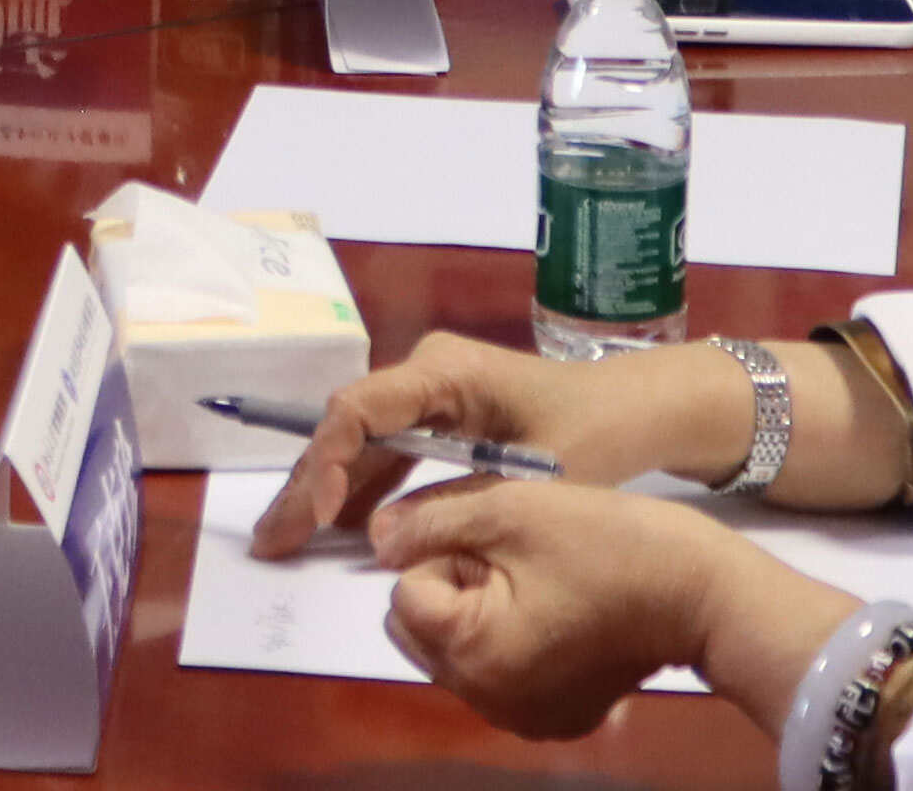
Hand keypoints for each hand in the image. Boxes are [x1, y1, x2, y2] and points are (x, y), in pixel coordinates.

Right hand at [250, 333, 755, 553]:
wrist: (640, 409)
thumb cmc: (598, 432)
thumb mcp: (535, 478)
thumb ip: (458, 502)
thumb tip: (384, 537)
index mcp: (446, 370)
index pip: (362, 408)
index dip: (331, 461)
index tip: (322, 515)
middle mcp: (425, 372)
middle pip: (347, 427)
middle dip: (309, 485)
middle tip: (272, 542)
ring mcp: (427, 395)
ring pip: (357, 443)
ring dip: (323, 492)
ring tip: (280, 542)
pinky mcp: (435, 419)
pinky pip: (383, 452)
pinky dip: (356, 491)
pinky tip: (327, 529)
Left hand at [367, 477, 845, 743]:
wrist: (701, 593)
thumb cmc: (609, 543)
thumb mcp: (510, 509)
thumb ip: (430, 521)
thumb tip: (376, 539)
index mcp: (473, 653)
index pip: (404, 592)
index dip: (444, 553)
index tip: (500, 541)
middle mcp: (486, 701)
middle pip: (419, 629)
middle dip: (450, 587)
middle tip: (514, 561)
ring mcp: (520, 717)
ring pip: (454, 650)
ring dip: (476, 611)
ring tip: (538, 583)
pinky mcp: (551, 717)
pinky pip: (496, 673)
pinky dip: (509, 641)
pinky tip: (557, 613)